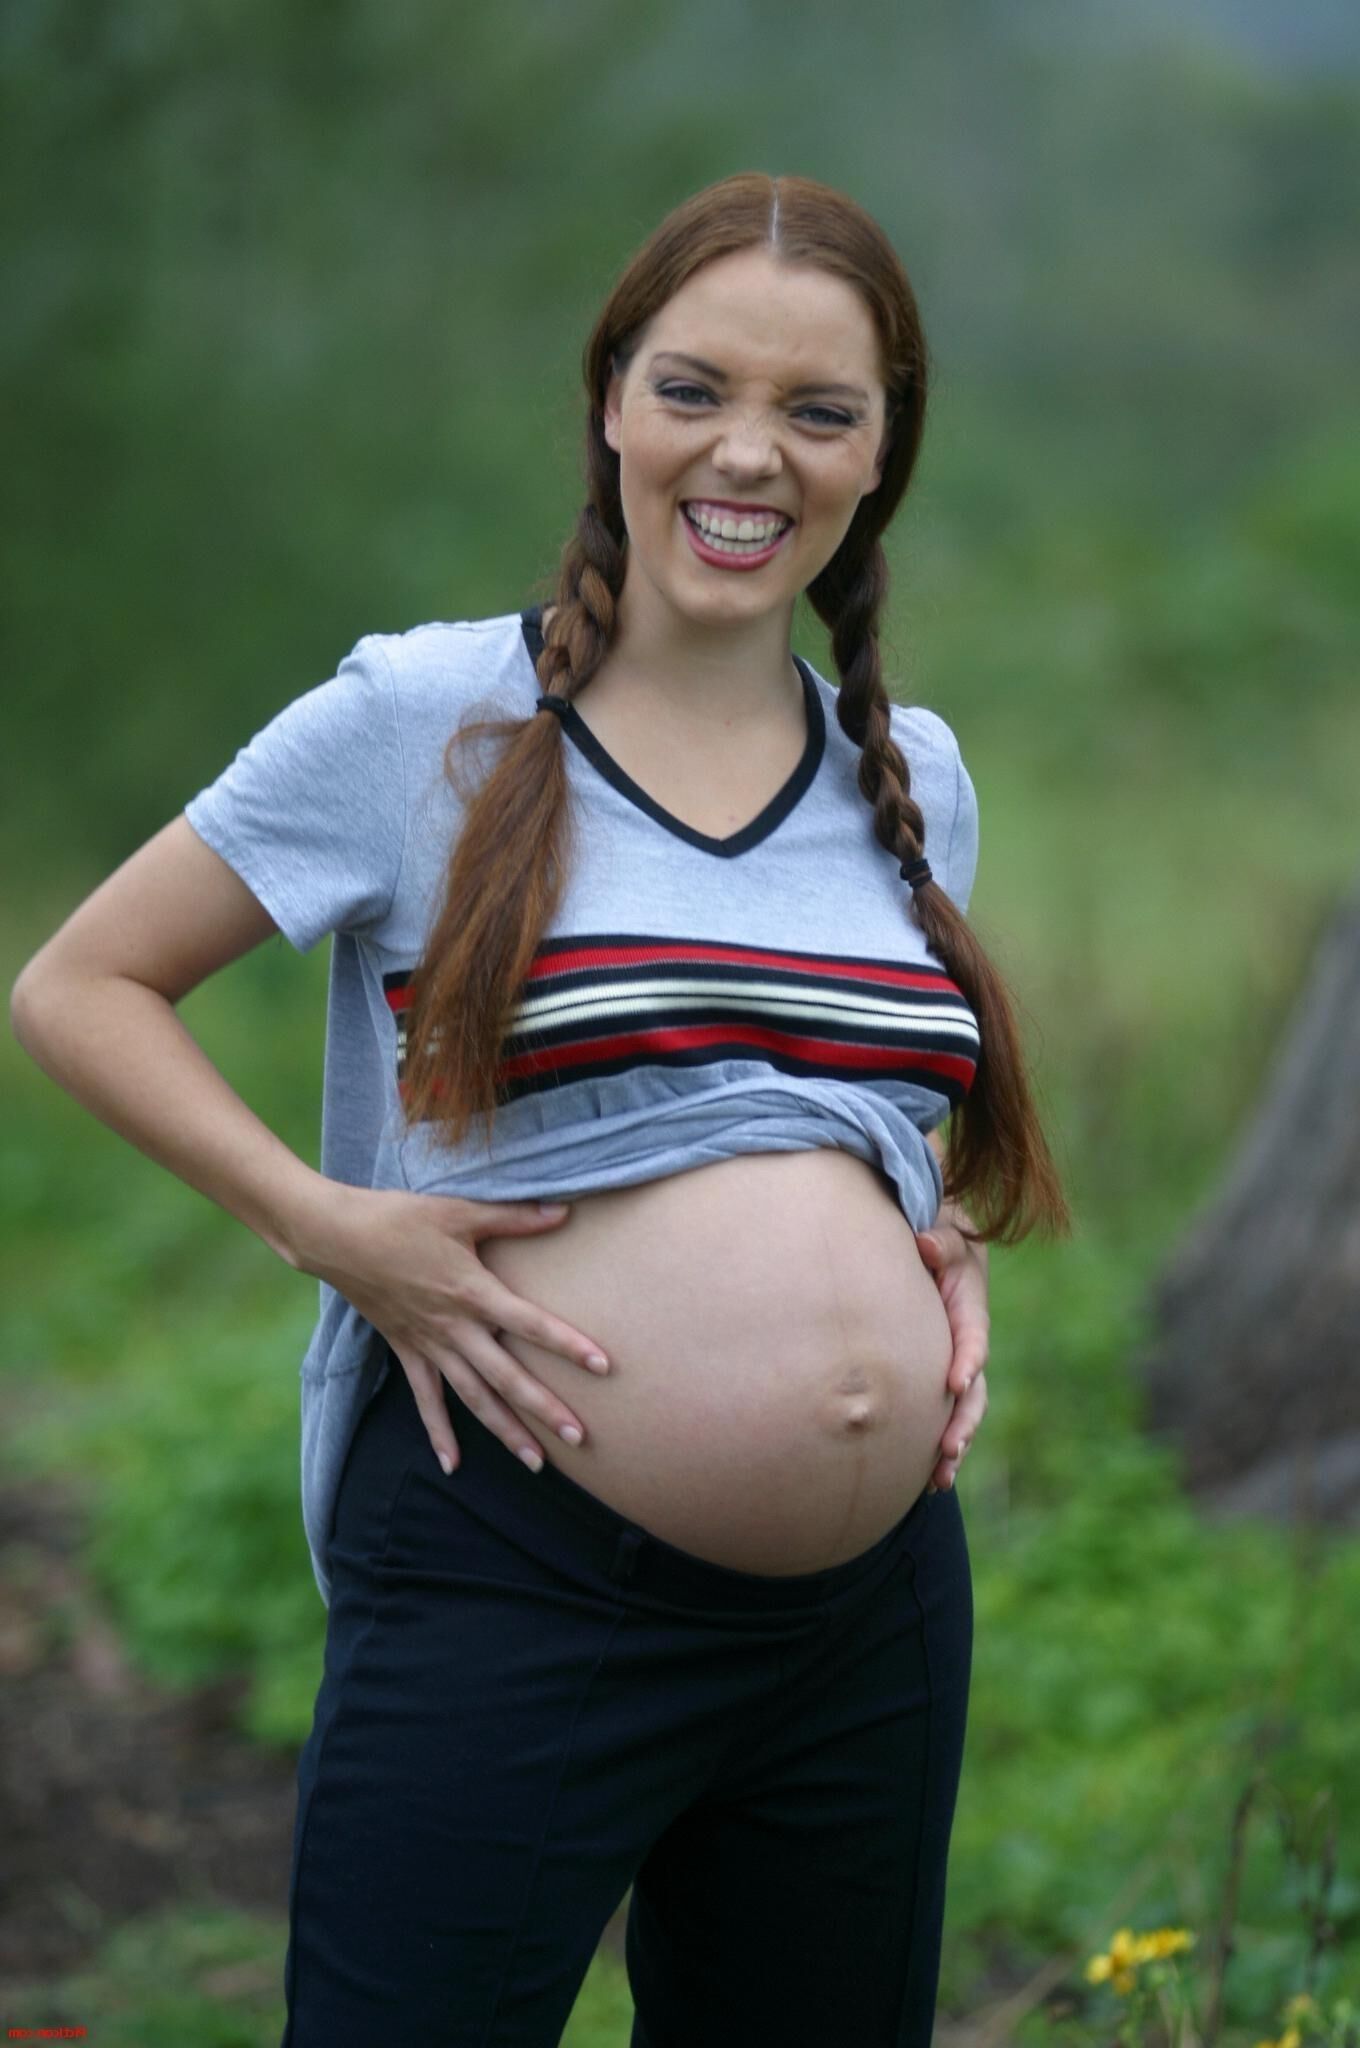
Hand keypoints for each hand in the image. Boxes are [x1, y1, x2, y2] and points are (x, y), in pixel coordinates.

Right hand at [297, 1184, 610, 1476]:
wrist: (337, 1238)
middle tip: (580, 1438)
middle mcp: (455, 1328)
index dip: (567, 1344)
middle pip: (507, 1376)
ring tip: (536, 1462)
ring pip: (474, 1398)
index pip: (530, 1323)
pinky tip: (452, 1465)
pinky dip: (438, 1433)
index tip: (602, 1366)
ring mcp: (430, 1345)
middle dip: (544, 1408)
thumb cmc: (399, 1218)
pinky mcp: (406, 1352)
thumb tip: (564, 1211)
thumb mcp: (460, 1211)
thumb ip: (514, 1218)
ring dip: (505, 1431)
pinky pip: (426, 1400)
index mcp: (473, 1292)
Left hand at [915, 1207, 989, 1493]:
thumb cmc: (936, 1241)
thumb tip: (925, 1245)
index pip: (972, 1338)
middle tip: (949, 1448)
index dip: (967, 1359)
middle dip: (963, 1421)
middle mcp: (968, 1346)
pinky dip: (939, 1446)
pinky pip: (944, 1416)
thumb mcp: (944, 1234)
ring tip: (940, 1477)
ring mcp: (956, 1366)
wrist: (937, 1250)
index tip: (955, 1383)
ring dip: (955, 1444)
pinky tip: (926, 1480)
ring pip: (963, 1412)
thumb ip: (939, 1241)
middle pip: (974, 1390)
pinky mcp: (939, 1380)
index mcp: (970, 1310)